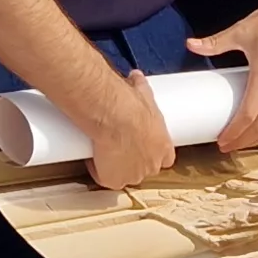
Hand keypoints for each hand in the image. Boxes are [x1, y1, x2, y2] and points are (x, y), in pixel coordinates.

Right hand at [70, 70, 179, 190]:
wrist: (114, 115)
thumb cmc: (130, 104)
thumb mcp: (143, 93)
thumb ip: (141, 88)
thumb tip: (136, 77)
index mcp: (163, 147)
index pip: (165, 158)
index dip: (152, 151)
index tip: (141, 143)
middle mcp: (151, 165)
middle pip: (144, 168)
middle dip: (134, 160)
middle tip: (120, 145)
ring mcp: (133, 175)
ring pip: (125, 175)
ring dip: (117, 167)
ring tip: (105, 150)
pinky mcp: (113, 180)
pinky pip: (105, 179)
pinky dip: (98, 171)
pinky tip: (93, 159)